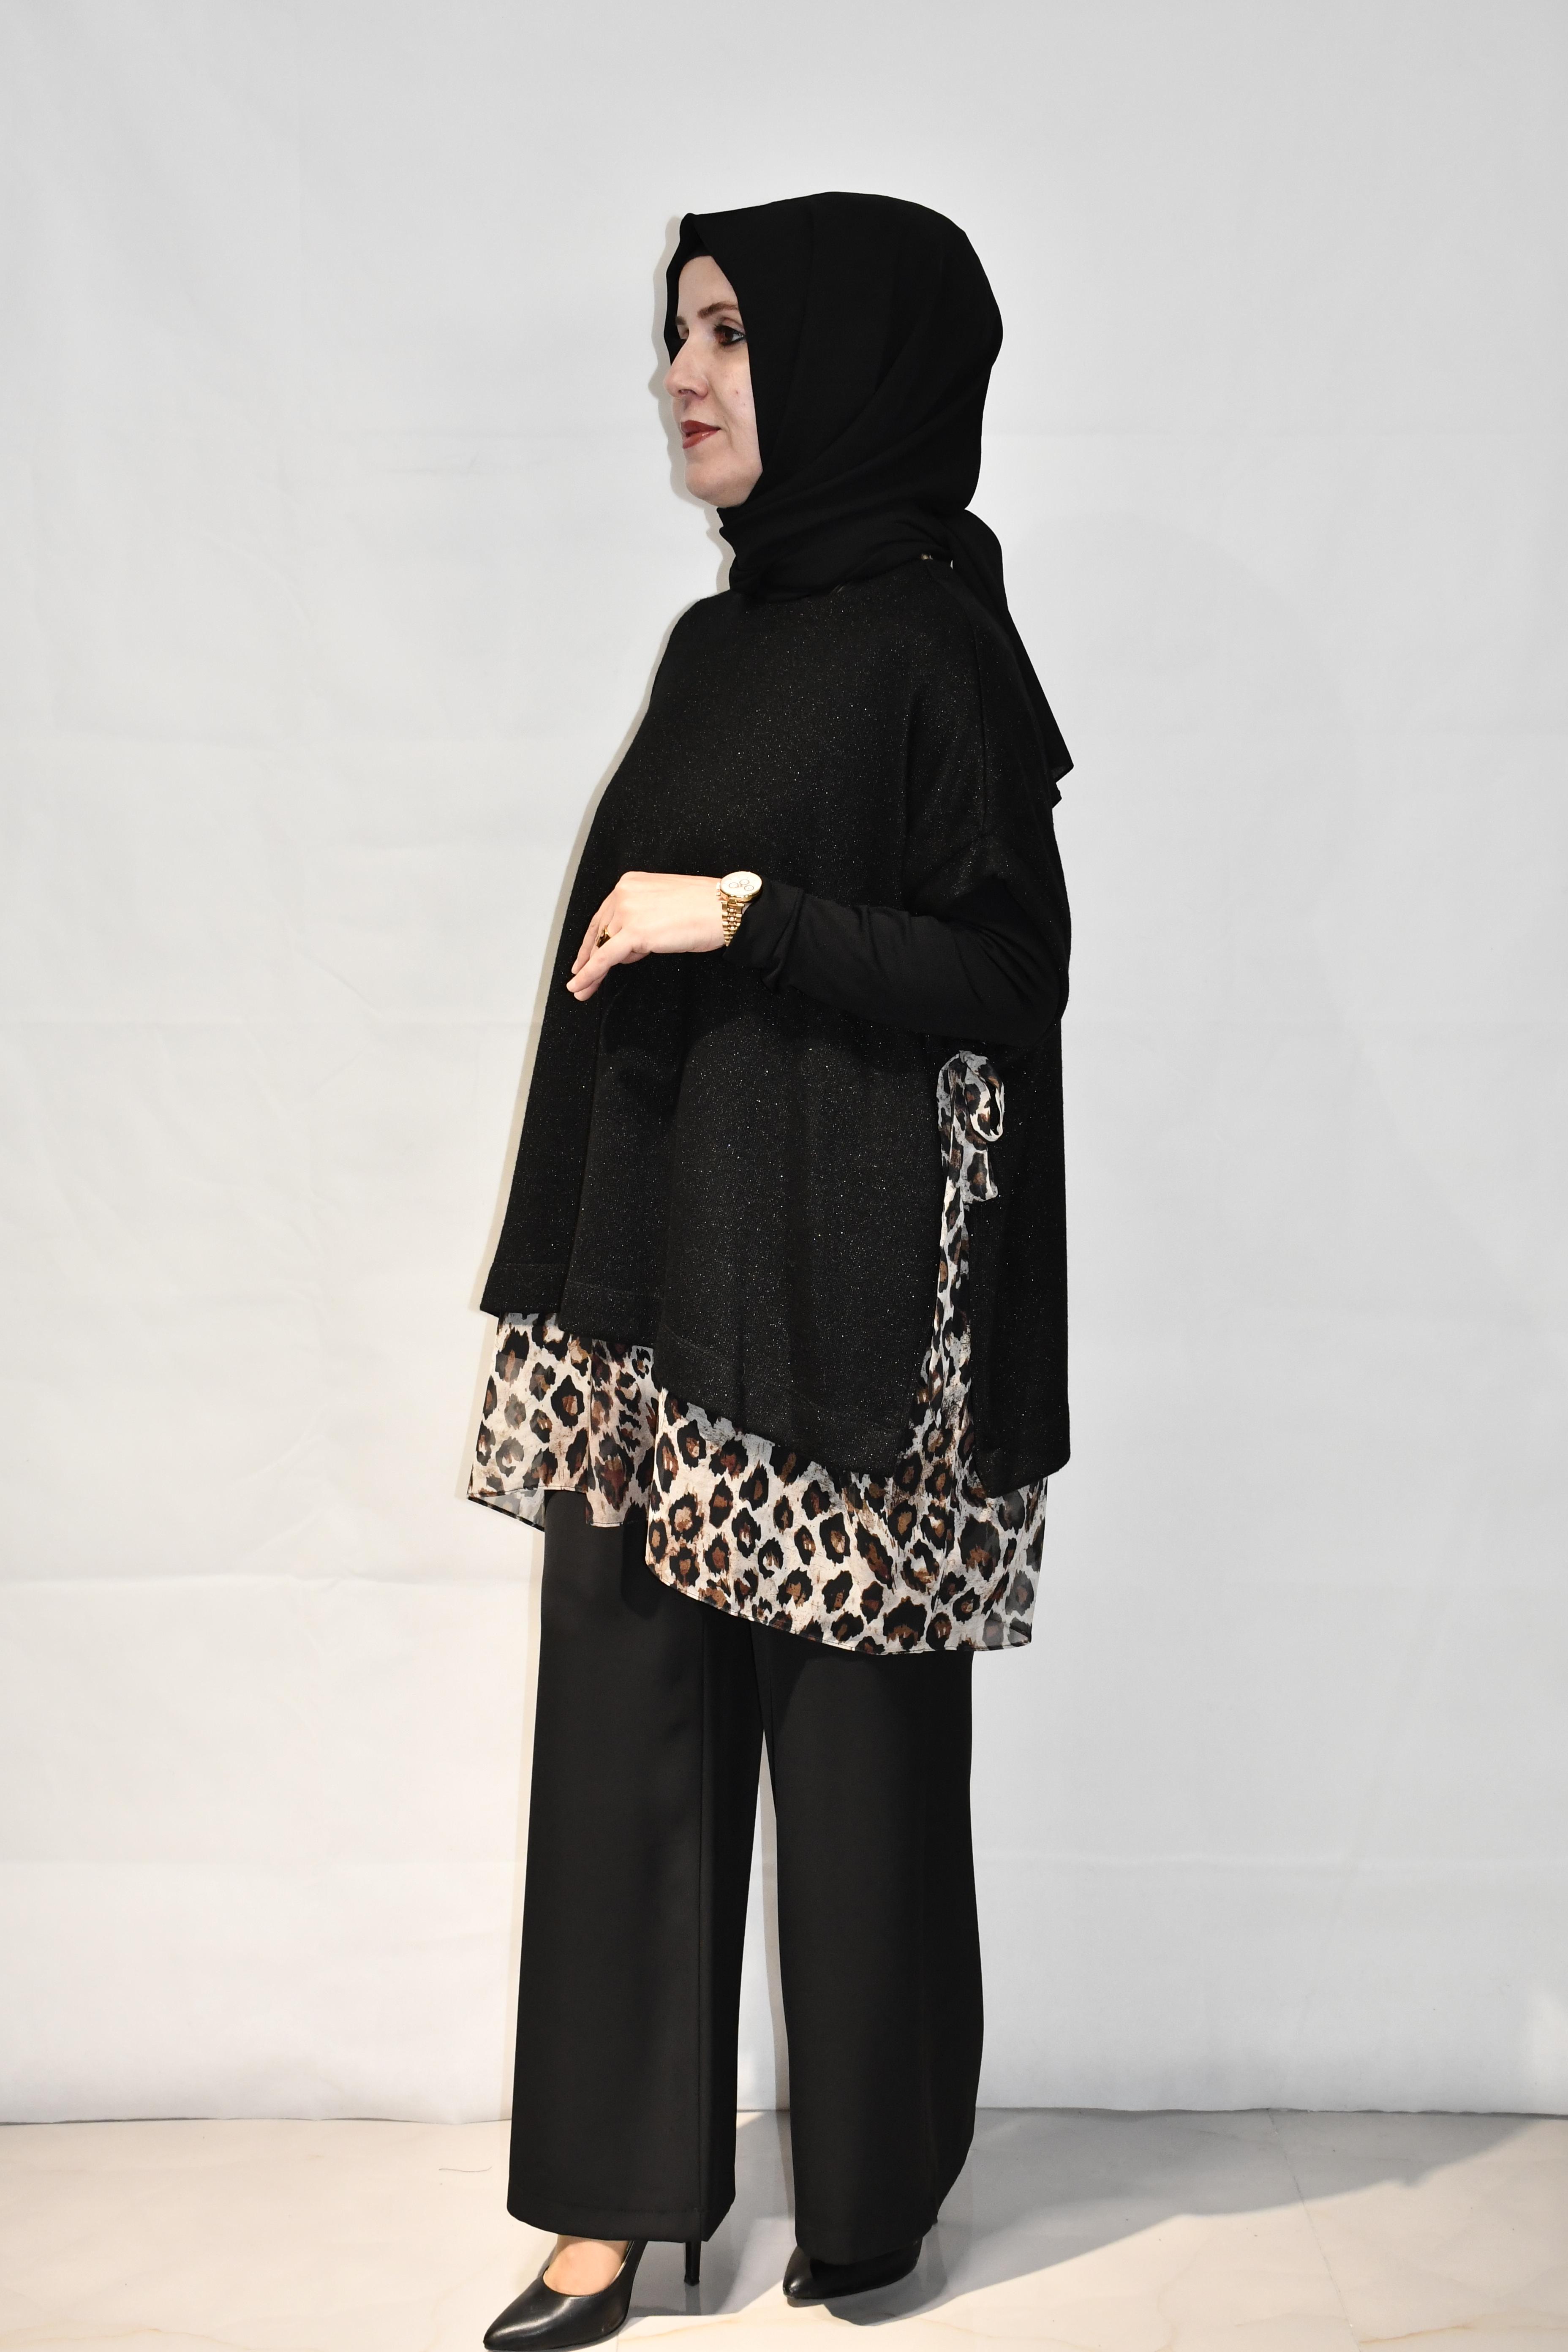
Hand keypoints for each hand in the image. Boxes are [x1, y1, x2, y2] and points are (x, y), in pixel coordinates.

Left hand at [567, 870, 725, 1000]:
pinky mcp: (634, 932)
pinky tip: (580, 986)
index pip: (604, 916)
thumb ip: (641, 919)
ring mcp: (627, 912)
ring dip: (591, 971)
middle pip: (598, 932)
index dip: (591, 940)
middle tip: (577, 978)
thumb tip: (629, 945)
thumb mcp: (664, 905)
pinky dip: (590, 974)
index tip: (583, 957)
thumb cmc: (704, 907)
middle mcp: (623, 894)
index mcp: (630, 884)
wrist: (723, 908)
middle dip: (587, 958)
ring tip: (582, 990)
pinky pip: (605, 958)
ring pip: (601, 948)